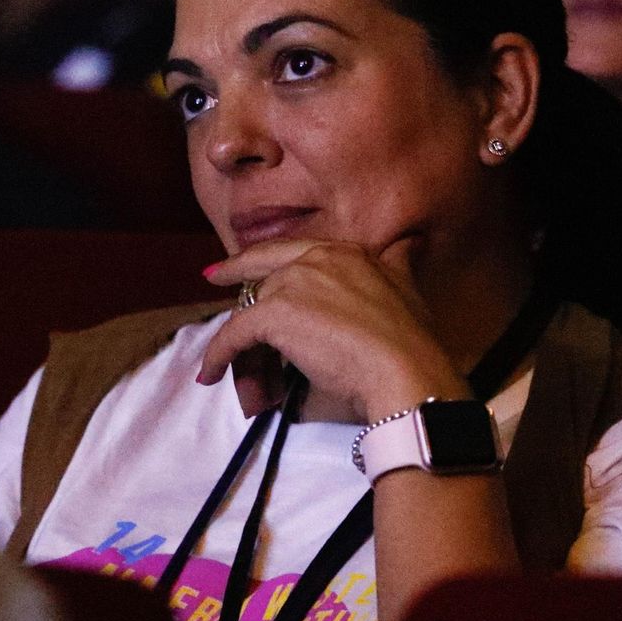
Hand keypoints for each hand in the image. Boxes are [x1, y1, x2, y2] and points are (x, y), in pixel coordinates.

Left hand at [198, 240, 468, 420]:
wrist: (406, 371)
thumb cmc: (410, 344)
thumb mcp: (407, 290)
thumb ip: (398, 264)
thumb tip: (410, 242)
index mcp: (345, 253)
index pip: (291, 251)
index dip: (261, 258)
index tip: (235, 264)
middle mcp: (316, 259)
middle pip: (265, 277)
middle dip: (238, 283)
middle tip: (212, 278)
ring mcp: (293, 283)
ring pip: (252, 312)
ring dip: (245, 346)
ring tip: (245, 378)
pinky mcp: (274, 315)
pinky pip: (234, 336)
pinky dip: (219, 356)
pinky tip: (210, 374)